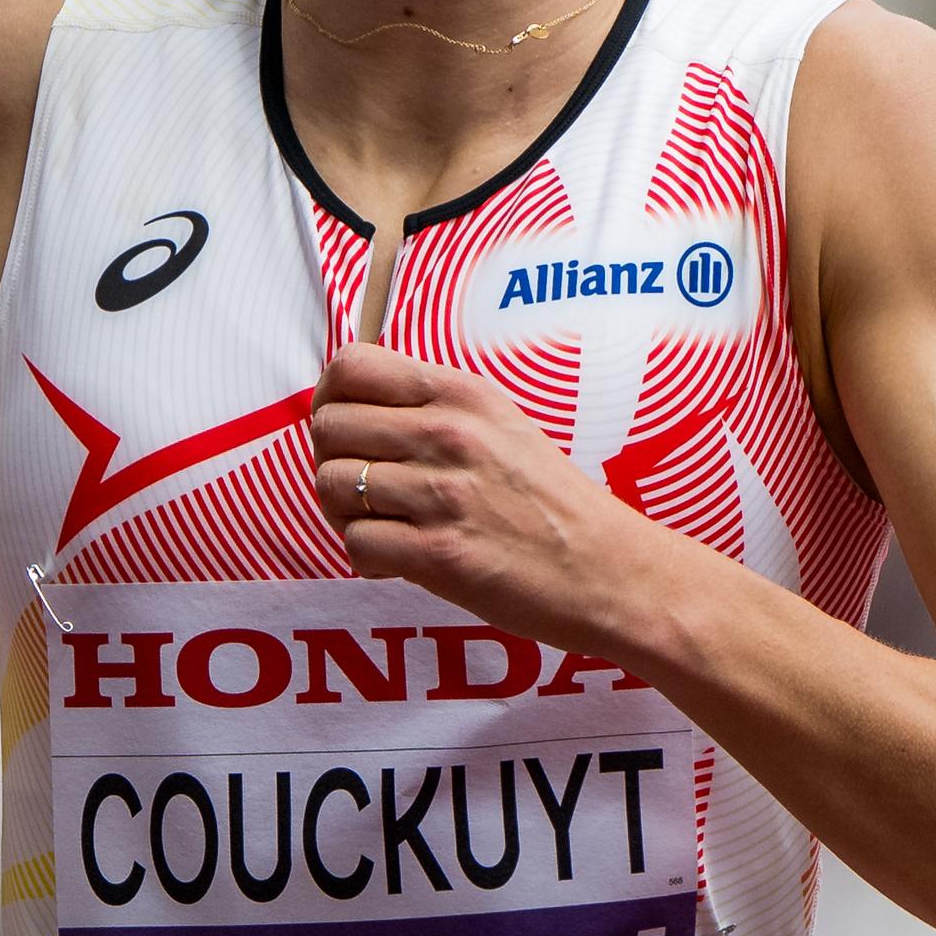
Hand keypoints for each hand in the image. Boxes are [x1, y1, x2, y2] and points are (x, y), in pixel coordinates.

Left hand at [310, 341, 644, 648]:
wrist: (607, 569)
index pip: (352, 365)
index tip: (344, 426)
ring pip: (331, 484)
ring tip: (383, 526)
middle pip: (328, 426)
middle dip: (332, 460)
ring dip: (343, 513)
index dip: (330, 396)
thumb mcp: (500, 425)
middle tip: (362, 489)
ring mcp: (442, 494)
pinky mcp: (439, 555)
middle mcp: (448, 435)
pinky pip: (355, 543)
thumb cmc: (550, 500)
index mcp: (462, 394)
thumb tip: (353, 407)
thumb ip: (432, 408)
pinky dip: (366, 557)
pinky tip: (398, 560)